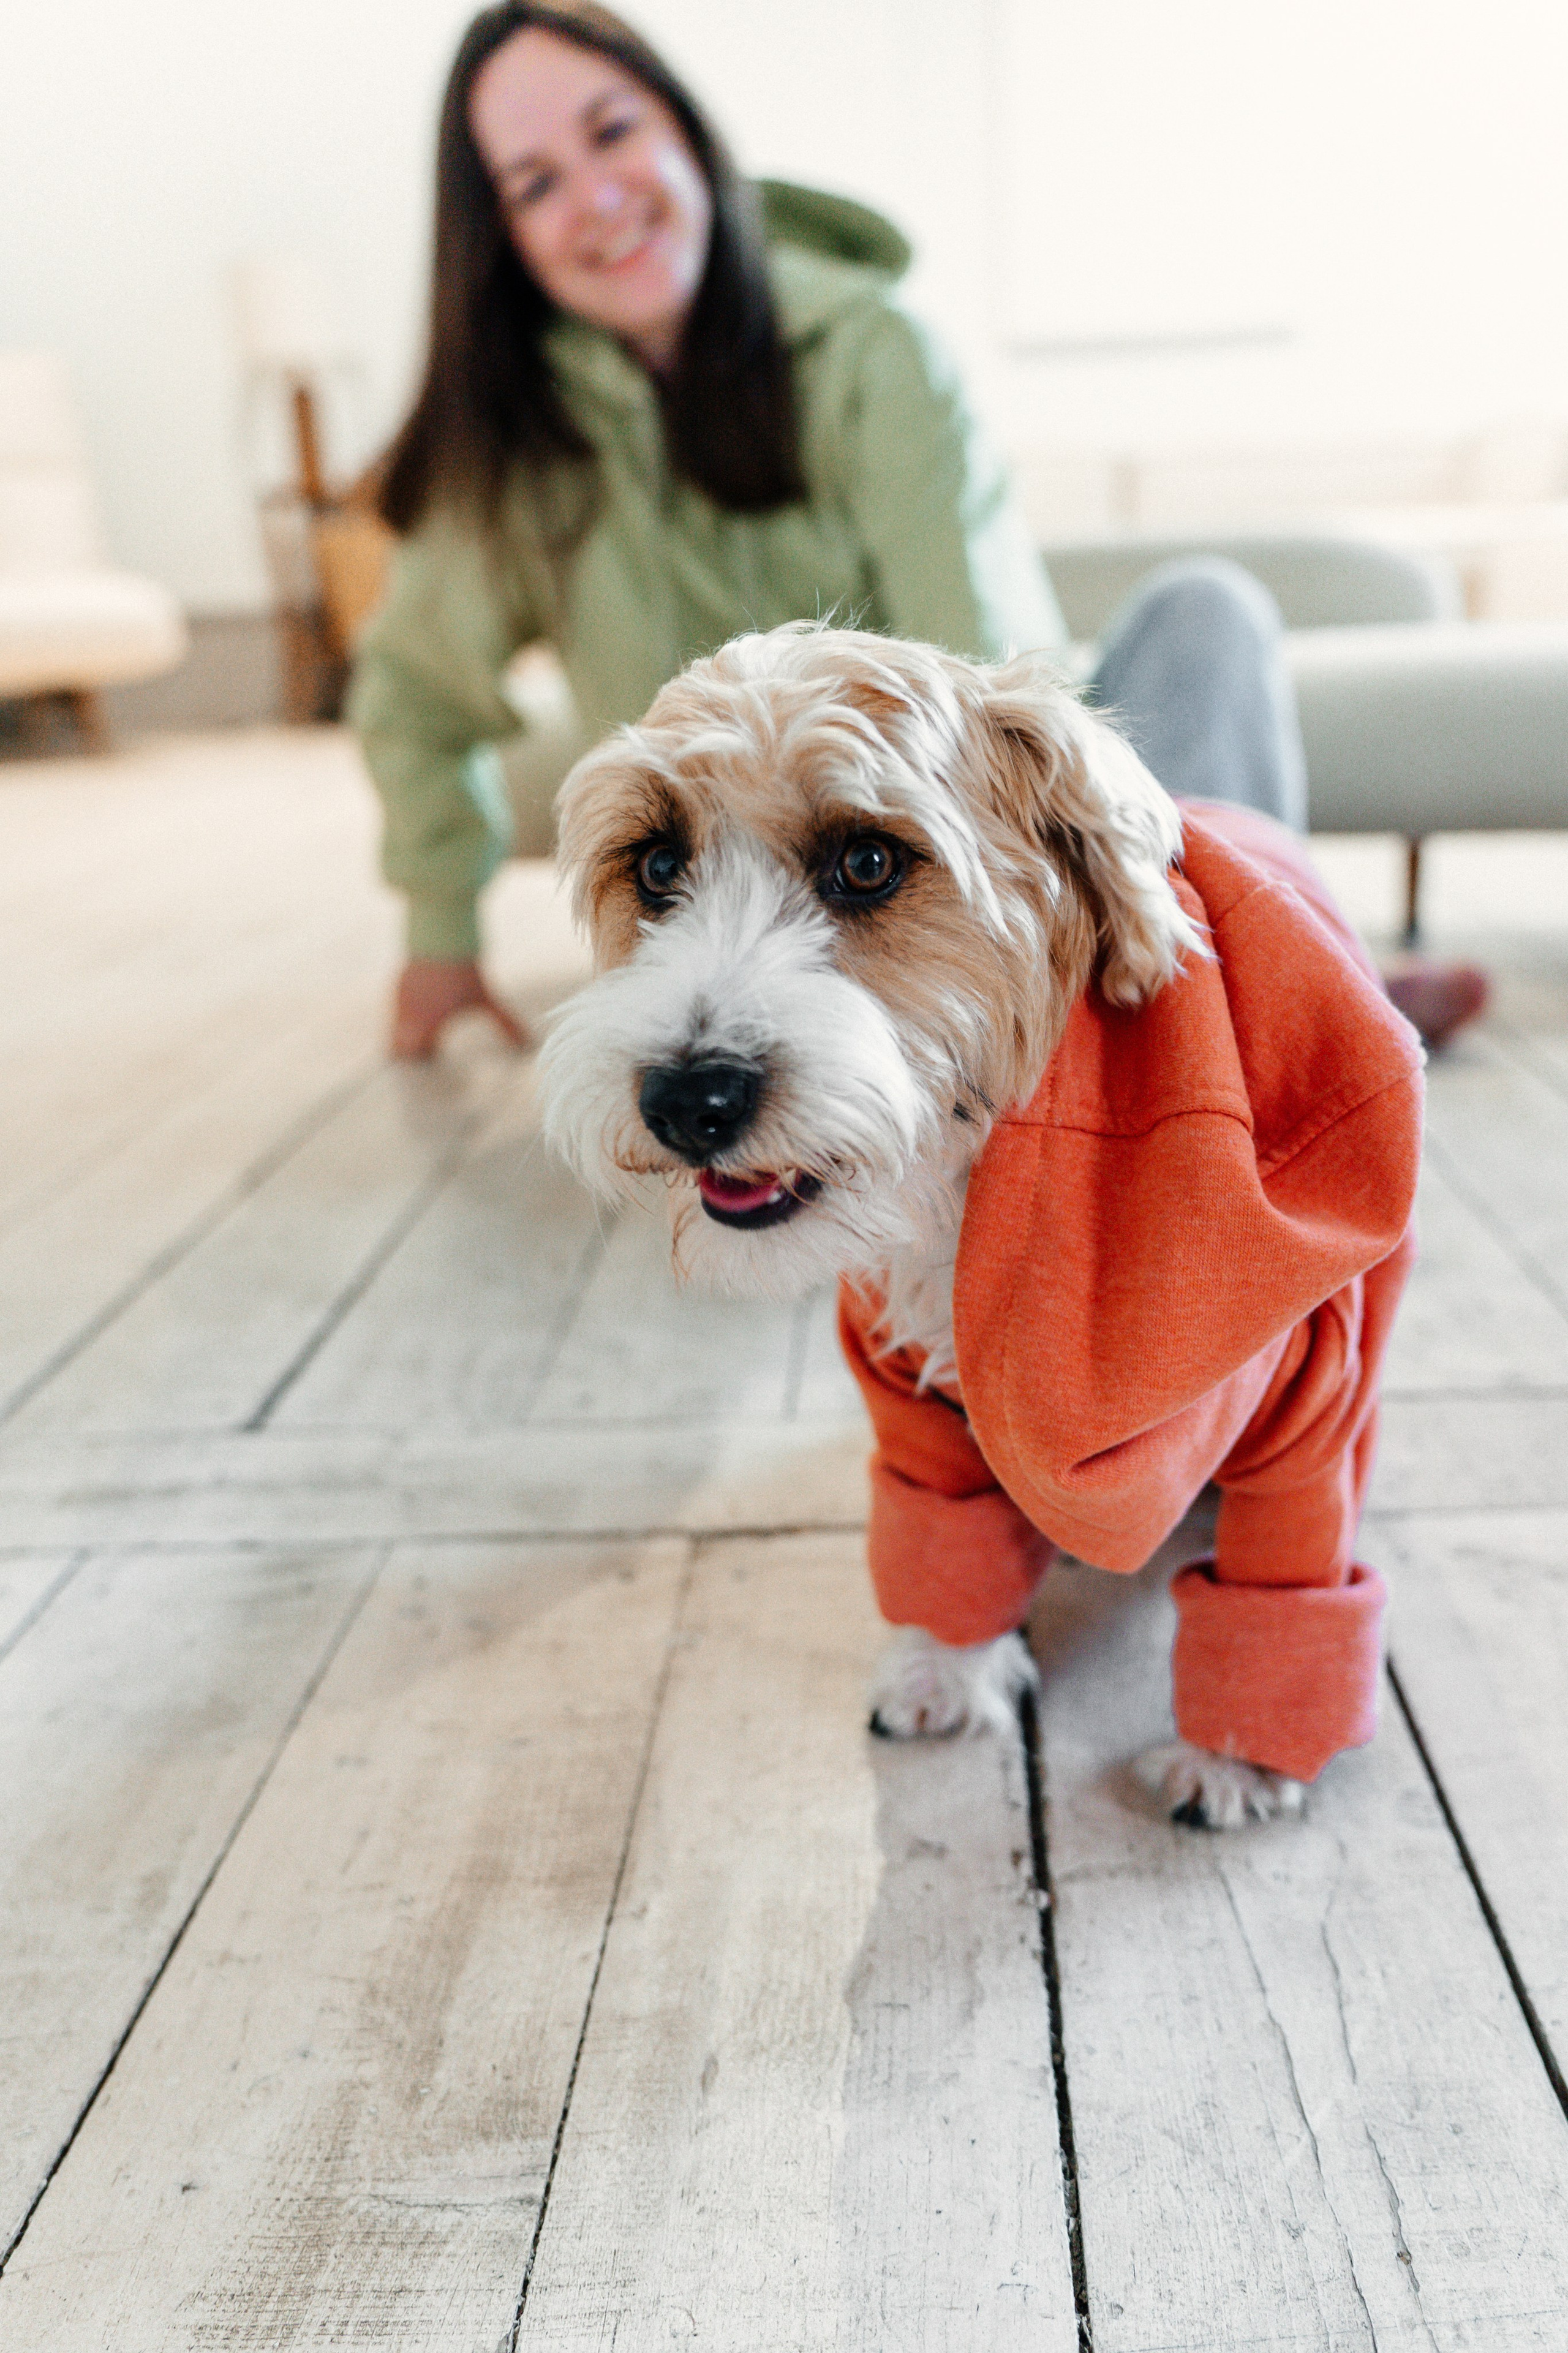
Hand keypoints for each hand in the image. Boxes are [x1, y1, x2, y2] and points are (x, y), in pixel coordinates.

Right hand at [390, 958, 530, 1060]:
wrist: (441, 935)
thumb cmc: (465, 971)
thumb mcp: (487, 999)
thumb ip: (506, 1024)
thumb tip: (530, 1043)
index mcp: (427, 1025)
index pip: (412, 1057)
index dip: (425, 1062)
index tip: (440, 1058)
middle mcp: (408, 1016)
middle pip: (397, 1046)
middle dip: (414, 1051)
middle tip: (433, 1049)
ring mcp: (400, 1000)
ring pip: (396, 1027)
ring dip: (410, 1032)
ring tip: (430, 1029)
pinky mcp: (398, 985)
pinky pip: (397, 1009)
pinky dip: (408, 1014)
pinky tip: (426, 1009)